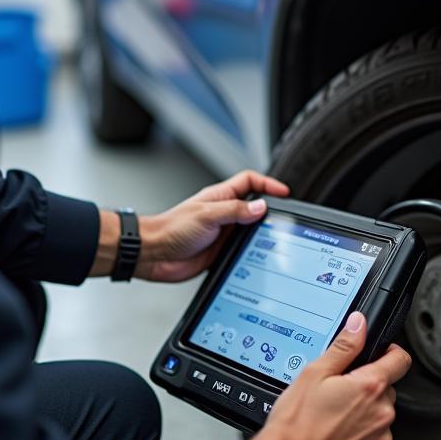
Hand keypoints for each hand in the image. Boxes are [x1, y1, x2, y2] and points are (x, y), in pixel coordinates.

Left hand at [134, 170, 289, 281]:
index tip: (284, 192)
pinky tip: (259, 257)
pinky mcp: (221, 251)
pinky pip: (243, 249)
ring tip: (275, 238)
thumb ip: (235, 210)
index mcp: (220, 197)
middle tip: (285, 218)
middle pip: (255, 206)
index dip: (268, 184)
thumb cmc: (171, 229)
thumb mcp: (207, 215)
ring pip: (251, 229)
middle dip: (270, 211)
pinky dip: (253, 252)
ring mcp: (223, 232)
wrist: (155, 254)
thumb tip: (261, 207)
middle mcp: (224, 214)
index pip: (249, 182)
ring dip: (262, 234)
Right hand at [241, 312, 411, 439]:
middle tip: (337, 390)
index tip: (382, 352)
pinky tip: (333, 435)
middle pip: (385, 390)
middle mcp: (381, 415)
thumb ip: (344, 346)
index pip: (400, 360)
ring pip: (378, 417)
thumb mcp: (314, 373)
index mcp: (369, 388)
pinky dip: (357, 437)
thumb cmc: (296, 422)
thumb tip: (359, 326)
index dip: (391, 351)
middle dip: (366, 387)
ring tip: (331, 416)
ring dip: (363, 413)